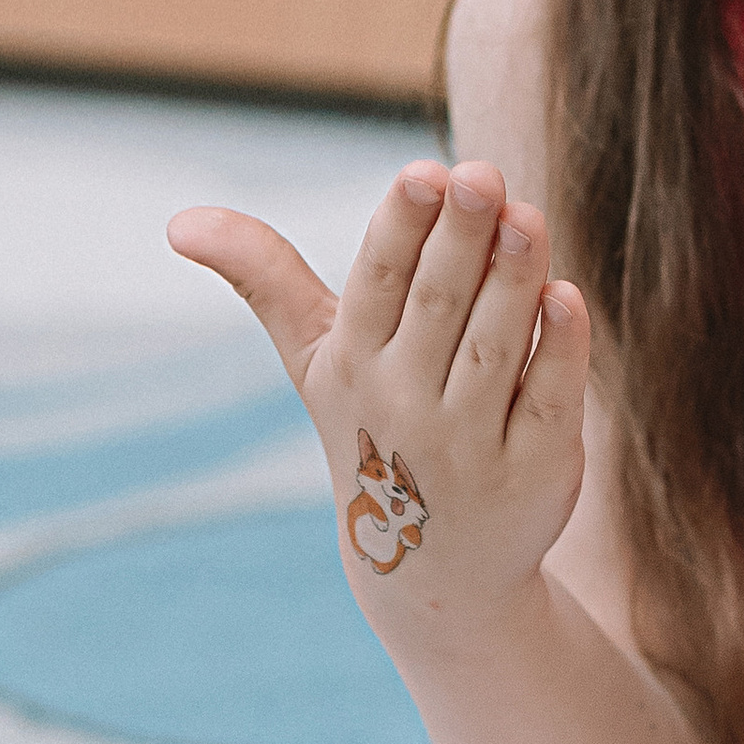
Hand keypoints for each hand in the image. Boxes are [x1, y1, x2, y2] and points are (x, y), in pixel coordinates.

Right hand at [169, 163, 589, 622]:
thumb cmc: (374, 426)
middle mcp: (406, 402)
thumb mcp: (315, 361)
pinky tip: (566, 295)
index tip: (422, 171)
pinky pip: (546, 401)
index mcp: (354, 362)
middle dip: (458, 237)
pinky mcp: (532, 470)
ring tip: (527, 216)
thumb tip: (178, 221)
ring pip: (494, 346)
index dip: (400, 227)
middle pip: (437, 305)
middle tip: (481, 173)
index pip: (378, 283)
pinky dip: (558, 350)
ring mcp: (470, 441)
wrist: (432, 572)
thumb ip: (265, 279)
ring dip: (512, 279)